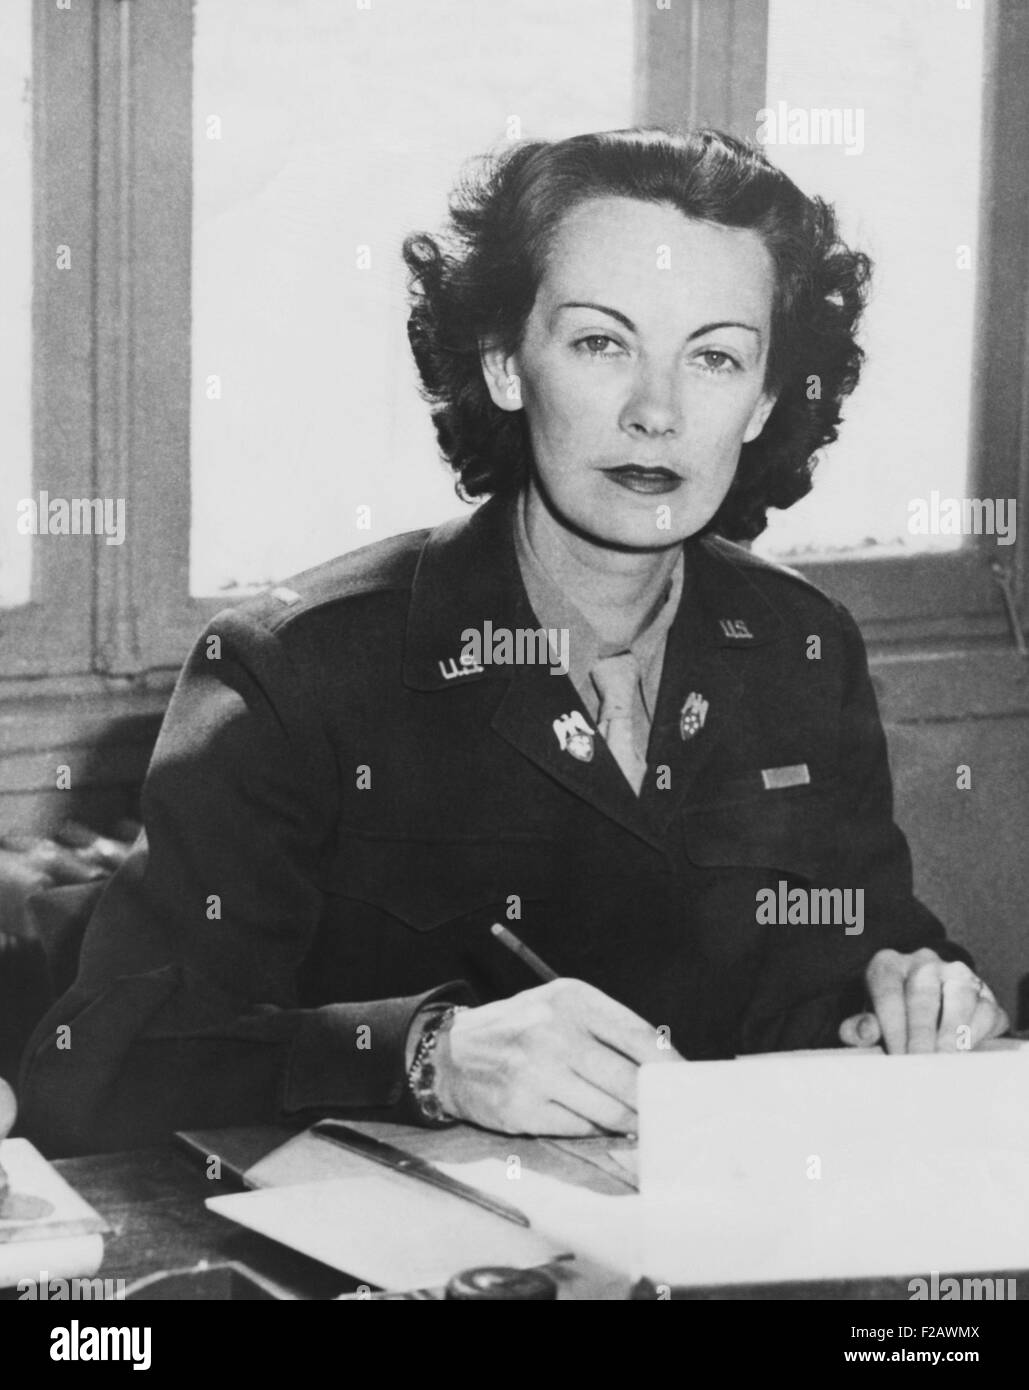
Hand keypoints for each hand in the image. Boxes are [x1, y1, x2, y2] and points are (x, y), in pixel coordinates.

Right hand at [433, 978, 680, 1135]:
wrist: (452, 1053)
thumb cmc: (521, 1028)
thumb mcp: (561, 1007)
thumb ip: (608, 1030)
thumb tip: (663, 1068)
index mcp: (572, 999)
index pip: (639, 1036)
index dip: (670, 1065)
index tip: (687, 1084)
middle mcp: (554, 1031)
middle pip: (629, 1080)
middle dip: (652, 1103)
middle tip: (667, 1115)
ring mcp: (536, 1071)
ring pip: (609, 1110)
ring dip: (627, 1122)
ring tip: (635, 1122)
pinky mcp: (522, 1108)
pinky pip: (579, 1127)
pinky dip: (594, 1129)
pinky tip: (595, 1123)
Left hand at [839, 948, 1008, 1052]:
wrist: (927, 1008)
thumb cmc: (892, 1018)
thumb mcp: (870, 1019)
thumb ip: (860, 1027)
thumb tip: (864, 1031)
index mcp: (888, 966)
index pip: (887, 991)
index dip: (892, 1026)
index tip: (896, 1055)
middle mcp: (923, 963)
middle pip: (923, 991)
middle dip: (921, 1031)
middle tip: (920, 1061)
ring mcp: (957, 974)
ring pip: (960, 993)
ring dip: (952, 1029)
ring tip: (945, 1058)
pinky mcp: (984, 993)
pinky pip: (986, 1007)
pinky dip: (978, 1031)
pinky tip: (966, 1050)